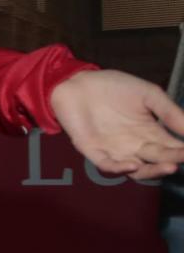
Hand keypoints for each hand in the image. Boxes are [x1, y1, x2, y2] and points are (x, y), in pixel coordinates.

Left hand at [49, 69, 183, 180]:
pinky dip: (120, 168)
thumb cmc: (114, 87)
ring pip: (136, 170)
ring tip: (169, 167)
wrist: (78, 81)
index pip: (172, 147)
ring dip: (152, 171)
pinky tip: (134, 164)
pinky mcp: (93, 151)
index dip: (183, 151)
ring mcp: (114, 151)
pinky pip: (107, 165)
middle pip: (158, 159)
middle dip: (173, 159)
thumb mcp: (149, 95)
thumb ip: (169, 112)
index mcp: (150, 133)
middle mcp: (135, 146)